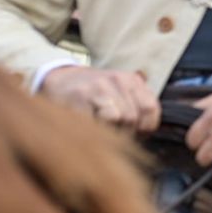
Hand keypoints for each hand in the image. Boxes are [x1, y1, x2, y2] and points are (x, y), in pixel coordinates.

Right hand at [41, 66, 159, 133]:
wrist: (60, 81)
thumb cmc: (95, 94)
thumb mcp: (121, 93)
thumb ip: (139, 106)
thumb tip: (147, 130)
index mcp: (132, 80)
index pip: (150, 109)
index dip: (145, 128)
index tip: (135, 132)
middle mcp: (117, 80)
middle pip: (133, 117)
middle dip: (124, 132)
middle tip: (111, 131)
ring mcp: (98, 86)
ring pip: (117, 118)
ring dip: (108, 131)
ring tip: (99, 127)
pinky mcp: (79, 96)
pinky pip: (95, 122)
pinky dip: (92, 129)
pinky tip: (87, 124)